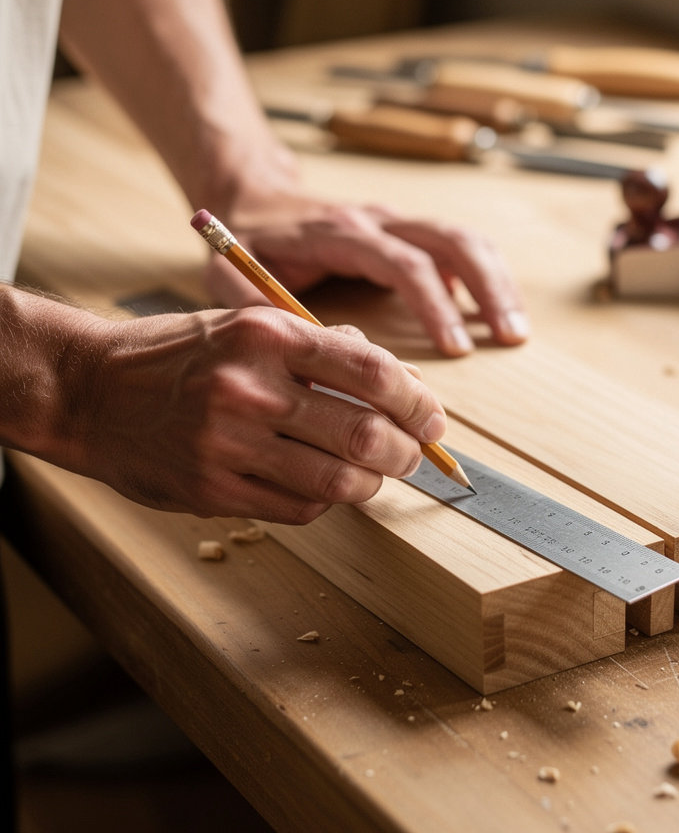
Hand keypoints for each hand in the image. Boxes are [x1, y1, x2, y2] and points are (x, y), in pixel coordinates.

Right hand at [57, 306, 447, 524]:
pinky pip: (299, 507)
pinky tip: (328, 486)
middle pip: (364, 433)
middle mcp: (249, 389)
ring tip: (379, 474)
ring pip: (339, 480)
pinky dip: (328, 500)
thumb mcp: (251, 324)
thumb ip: (323, 347)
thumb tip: (398, 380)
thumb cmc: (183, 353)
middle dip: (408, 451)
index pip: (372, 372)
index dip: (418, 402)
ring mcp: (228, 445)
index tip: (433, 419)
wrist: (91, 390)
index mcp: (268, 336)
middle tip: (416, 454)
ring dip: (374, 482)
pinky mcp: (212, 491)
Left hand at [206, 187, 529, 357]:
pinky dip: (486, 275)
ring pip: (465, 238)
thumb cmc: (250, 240)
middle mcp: (379, 220)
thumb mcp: (230, 271)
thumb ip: (252, 306)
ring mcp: (398, 222)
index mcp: (342, 232)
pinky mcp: (408, 232)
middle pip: (451, 239)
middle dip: (488, 287)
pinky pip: (459, 245)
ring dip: (497, 282)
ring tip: (516, 331)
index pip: (403, 262)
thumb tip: (292, 353)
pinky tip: (497, 313)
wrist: (257, 196)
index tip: (455, 348)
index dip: (434, 303)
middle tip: (509, 336)